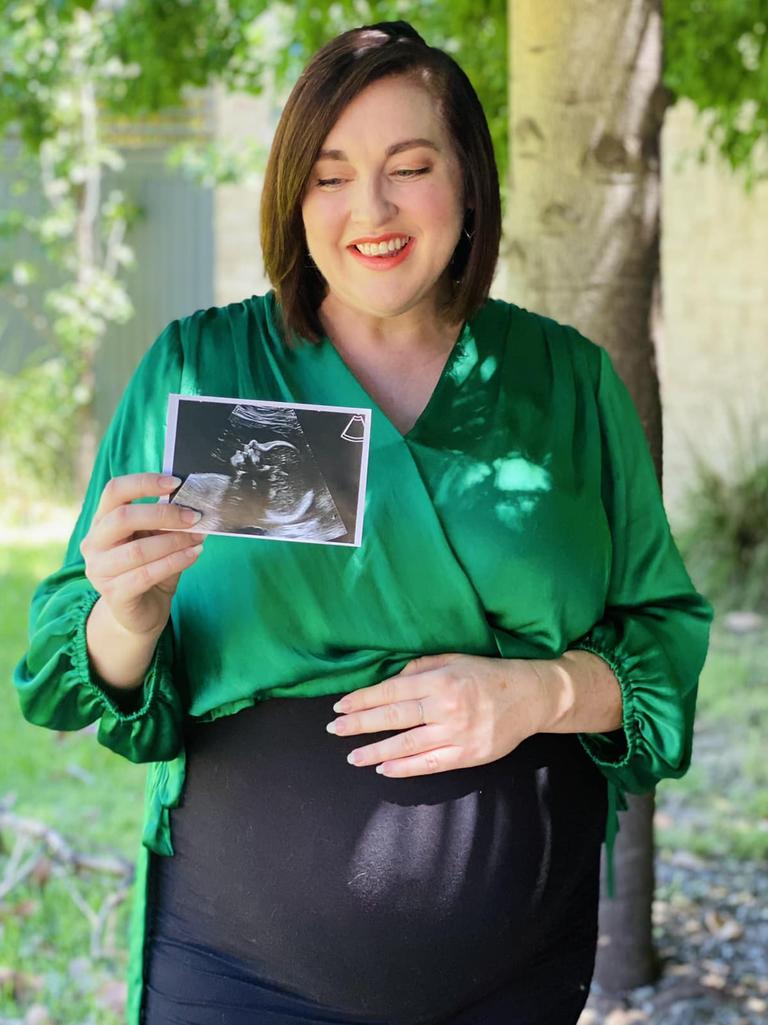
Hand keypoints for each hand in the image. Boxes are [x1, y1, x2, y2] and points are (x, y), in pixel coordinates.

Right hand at [80, 472, 204, 638]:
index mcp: (102, 522)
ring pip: (138, 550)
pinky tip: (194, 554)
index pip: (114, 491)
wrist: (141, 614)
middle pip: (123, 518)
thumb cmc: (150, 570)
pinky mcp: (113, 595)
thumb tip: (194, 506)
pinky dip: (174, 562)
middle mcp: (94, 544)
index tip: (175, 483)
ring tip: (199, 538)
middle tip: (194, 516)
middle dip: (164, 514)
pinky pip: (146, 575)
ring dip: (174, 541)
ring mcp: (99, 570)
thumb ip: (166, 524)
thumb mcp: (158, 541)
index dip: (144, 482)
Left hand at [326, 652, 550, 777]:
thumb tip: (390, 681)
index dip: (363, 700)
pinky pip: (429, 764)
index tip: (340, 706)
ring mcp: (457, 734)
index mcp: (441, 680)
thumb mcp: (453, 660)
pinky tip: (384, 768)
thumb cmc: (487, 675)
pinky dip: (404, 767)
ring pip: (407, 745)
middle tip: (335, 729)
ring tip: (352, 755)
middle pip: (394, 717)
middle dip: (360, 724)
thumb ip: (420, 668)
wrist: (530, 697)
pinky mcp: (467, 755)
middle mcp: (447, 707)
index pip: (392, 691)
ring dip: (375, 750)